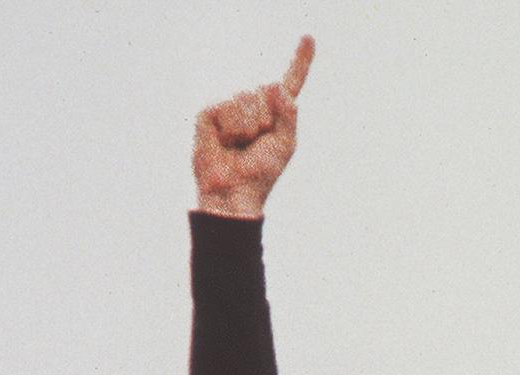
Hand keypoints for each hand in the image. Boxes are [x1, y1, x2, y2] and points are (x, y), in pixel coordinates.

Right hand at [194, 36, 314, 218]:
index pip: (290, 82)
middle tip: (255, 143)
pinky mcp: (210, 112)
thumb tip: (276, 86)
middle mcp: (253, 105)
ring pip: (246, 98)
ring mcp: (230, 107)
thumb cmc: (260, 173)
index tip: (309, 38)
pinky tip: (224, 143)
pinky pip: (228, 109)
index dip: (300, 61)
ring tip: (239, 145)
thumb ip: (289, 115)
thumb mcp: (284, 145)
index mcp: (276, 113)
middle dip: (266, 119)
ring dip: (248, 127)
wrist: (233, 193)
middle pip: (267, 90)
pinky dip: (231, 130)